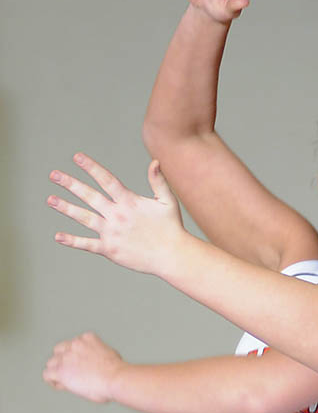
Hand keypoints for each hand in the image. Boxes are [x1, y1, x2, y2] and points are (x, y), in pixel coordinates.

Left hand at [43, 332, 123, 402]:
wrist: (114, 377)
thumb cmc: (116, 370)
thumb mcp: (108, 353)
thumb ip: (96, 353)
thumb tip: (93, 364)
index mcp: (87, 338)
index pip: (73, 344)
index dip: (75, 356)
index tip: (81, 365)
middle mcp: (75, 344)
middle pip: (59, 350)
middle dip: (63, 360)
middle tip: (72, 372)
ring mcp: (66, 357)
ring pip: (51, 363)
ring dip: (57, 371)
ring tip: (68, 381)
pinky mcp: (60, 370)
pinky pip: (47, 375)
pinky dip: (53, 381)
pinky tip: (64, 386)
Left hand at [47, 154, 184, 275]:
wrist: (171, 255)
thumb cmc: (171, 226)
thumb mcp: (167, 201)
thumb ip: (158, 181)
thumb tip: (154, 161)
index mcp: (129, 202)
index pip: (106, 180)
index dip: (91, 168)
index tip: (77, 158)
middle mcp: (117, 215)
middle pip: (89, 196)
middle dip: (71, 184)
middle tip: (54, 174)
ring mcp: (111, 232)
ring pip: (84, 217)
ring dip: (66, 207)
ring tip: (50, 199)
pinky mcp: (109, 249)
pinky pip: (87, 244)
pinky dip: (72, 240)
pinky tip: (58, 236)